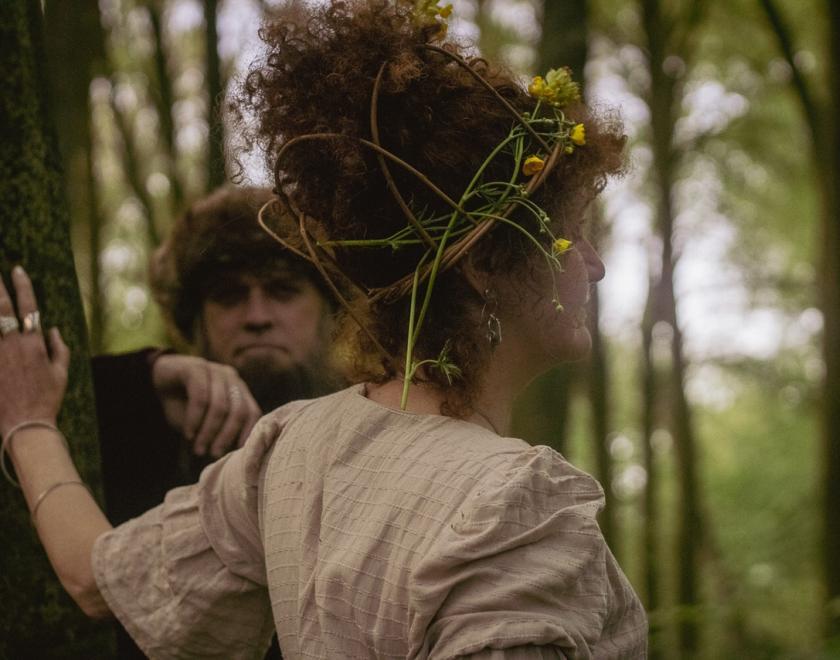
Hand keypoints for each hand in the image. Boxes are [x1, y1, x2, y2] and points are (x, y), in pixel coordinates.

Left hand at [0, 266, 69, 436]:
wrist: (25, 424)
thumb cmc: (47, 400)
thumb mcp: (61, 373)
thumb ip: (58, 348)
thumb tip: (51, 329)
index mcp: (34, 343)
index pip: (28, 306)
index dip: (22, 285)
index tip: (17, 269)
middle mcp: (13, 344)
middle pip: (1, 307)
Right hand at [151, 354, 260, 457]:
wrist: (154, 383)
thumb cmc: (182, 406)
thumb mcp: (202, 423)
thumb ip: (218, 432)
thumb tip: (232, 452)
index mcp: (238, 390)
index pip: (252, 412)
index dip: (246, 434)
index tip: (235, 455)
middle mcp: (231, 378)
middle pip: (238, 411)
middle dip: (226, 436)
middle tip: (214, 454)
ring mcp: (215, 370)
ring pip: (220, 406)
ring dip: (209, 431)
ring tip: (199, 449)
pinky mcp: (195, 367)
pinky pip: (200, 396)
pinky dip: (195, 419)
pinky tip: (188, 433)